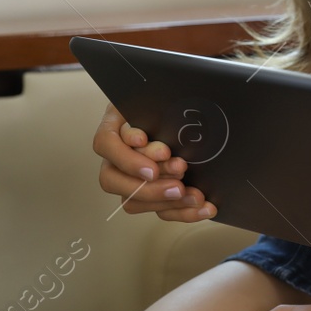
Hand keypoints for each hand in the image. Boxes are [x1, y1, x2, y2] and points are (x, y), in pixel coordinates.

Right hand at [93, 103, 215, 220]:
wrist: (187, 115)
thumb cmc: (166, 103)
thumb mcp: (158, 99)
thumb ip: (153, 110)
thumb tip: (149, 139)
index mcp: (114, 126)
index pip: (105, 143)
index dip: (128, 155)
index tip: (159, 156)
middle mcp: (115, 156)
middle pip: (112, 180)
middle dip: (148, 185)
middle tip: (179, 179)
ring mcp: (129, 178)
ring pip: (133, 201)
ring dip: (166, 200)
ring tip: (195, 194)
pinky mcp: (150, 195)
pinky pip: (159, 210)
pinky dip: (183, 211)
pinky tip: (204, 207)